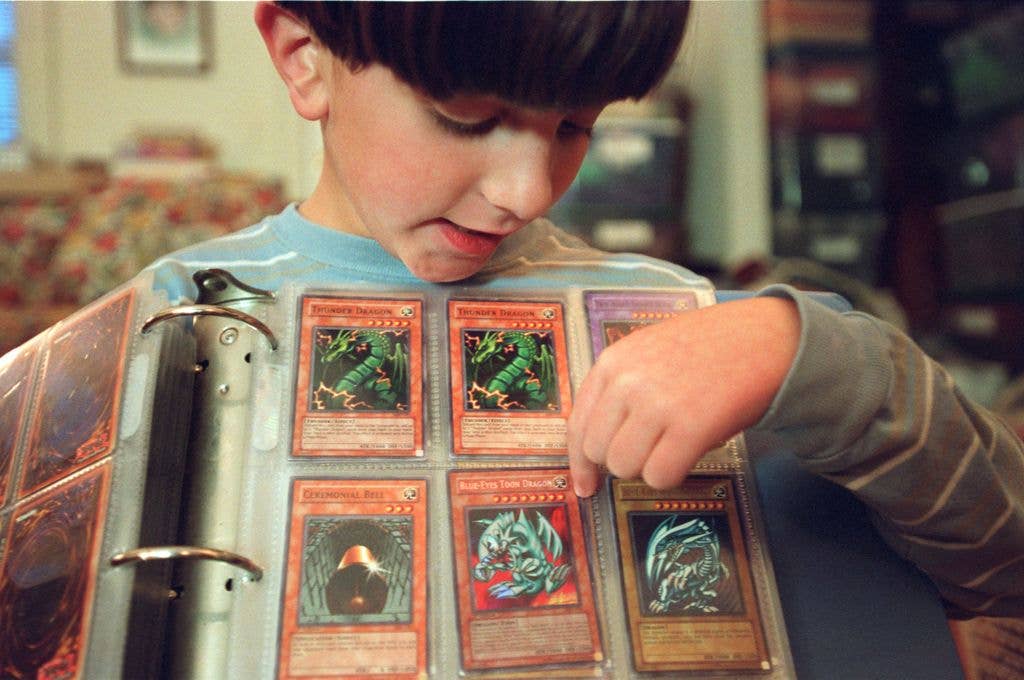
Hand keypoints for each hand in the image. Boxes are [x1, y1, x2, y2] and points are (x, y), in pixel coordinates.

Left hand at [567, 297, 799, 495]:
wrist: (764, 338)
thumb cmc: (710, 349)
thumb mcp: (649, 354)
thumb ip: (619, 390)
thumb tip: (596, 449)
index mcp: (613, 362)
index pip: (578, 424)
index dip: (580, 462)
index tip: (585, 484)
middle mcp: (628, 381)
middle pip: (599, 452)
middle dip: (623, 460)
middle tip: (653, 450)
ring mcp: (657, 403)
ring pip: (626, 467)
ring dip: (649, 467)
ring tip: (675, 444)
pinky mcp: (691, 425)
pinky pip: (660, 476)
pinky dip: (673, 475)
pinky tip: (689, 453)